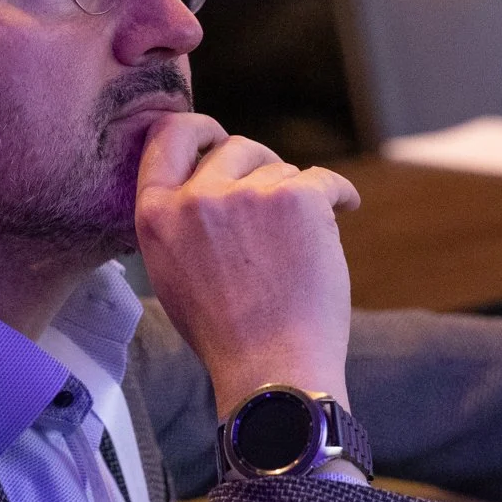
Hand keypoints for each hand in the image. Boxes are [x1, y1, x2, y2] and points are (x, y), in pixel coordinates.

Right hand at [135, 113, 359, 417]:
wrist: (273, 370)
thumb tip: (206, 177)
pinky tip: (346, 209)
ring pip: (281, 170)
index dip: (200, 130)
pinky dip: (339, 195)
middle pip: (235, 147)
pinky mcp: (298, 199)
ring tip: (298, 248)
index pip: (168, 136)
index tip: (219, 138)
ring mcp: (248, 195)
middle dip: (260, 168)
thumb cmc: (226, 333)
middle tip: (277, 206)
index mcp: (156, 214)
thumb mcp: (171, 273)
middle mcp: (196, 197)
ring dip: (295, 198)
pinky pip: (325, 179)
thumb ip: (177, 219)